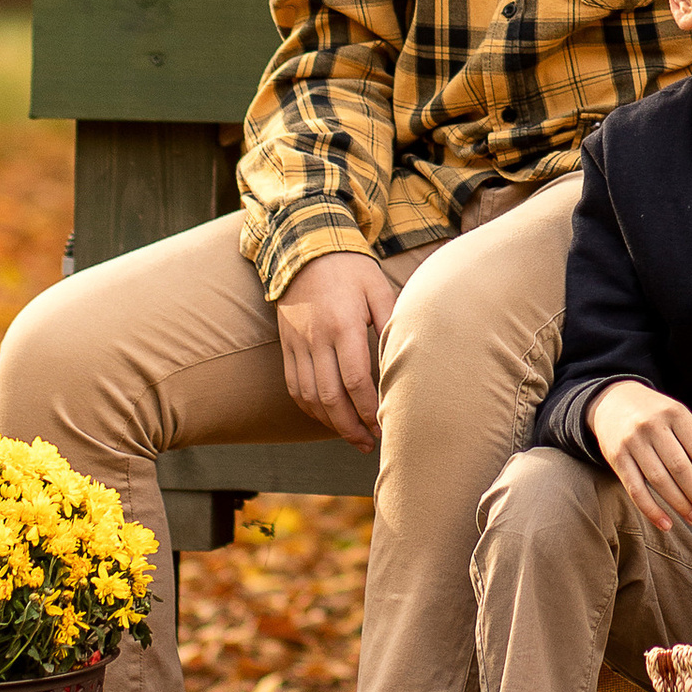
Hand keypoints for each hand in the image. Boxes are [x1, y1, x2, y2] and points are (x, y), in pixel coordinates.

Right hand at [277, 249, 399, 443]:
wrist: (305, 247)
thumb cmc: (350, 268)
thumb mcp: (378, 288)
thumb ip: (391, 322)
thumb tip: (405, 358)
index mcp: (343, 325)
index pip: (355, 379)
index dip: (368, 408)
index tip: (383, 424)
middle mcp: (316, 338)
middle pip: (330, 396)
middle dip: (350, 426)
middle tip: (369, 443)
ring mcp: (297, 343)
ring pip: (309, 396)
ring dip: (330, 423)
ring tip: (352, 437)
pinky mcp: (286, 345)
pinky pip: (294, 386)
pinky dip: (309, 408)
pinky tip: (327, 418)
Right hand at [592, 381, 691, 535]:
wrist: (613, 401)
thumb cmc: (655, 415)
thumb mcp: (677, 415)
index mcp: (676, 413)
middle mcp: (653, 425)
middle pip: (681, 468)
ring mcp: (633, 441)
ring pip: (659, 480)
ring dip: (680, 505)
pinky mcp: (616, 458)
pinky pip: (635, 489)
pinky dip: (652, 510)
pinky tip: (666, 524)